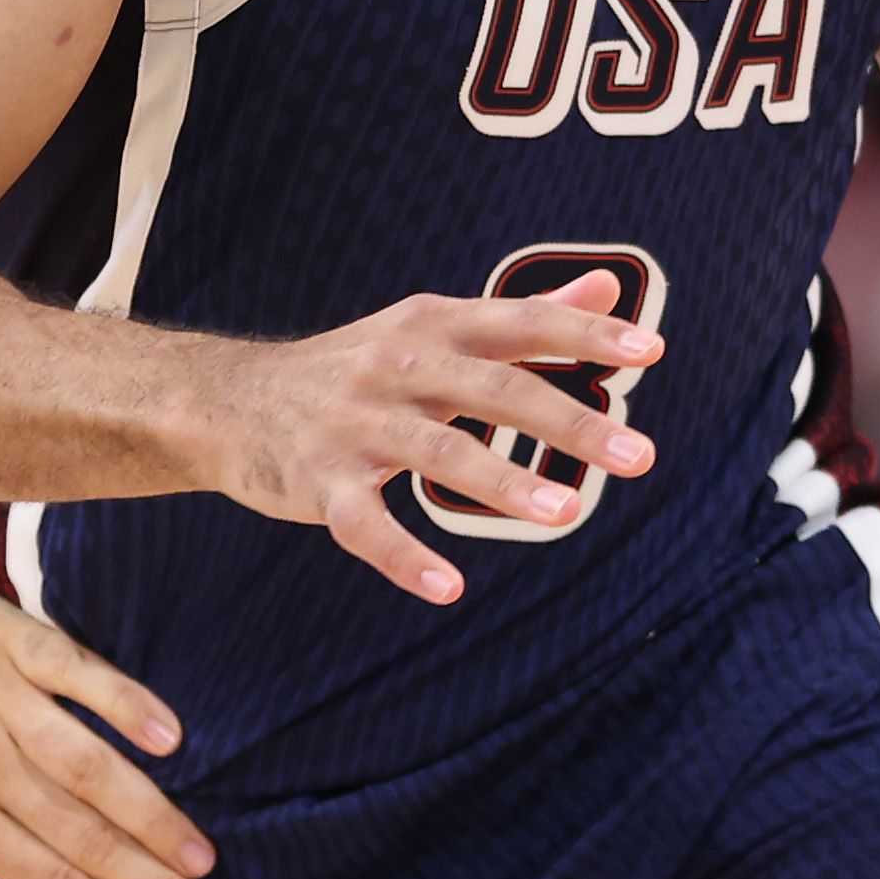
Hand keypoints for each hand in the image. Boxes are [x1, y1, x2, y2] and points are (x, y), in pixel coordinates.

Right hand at [188, 277, 662, 602]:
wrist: (228, 400)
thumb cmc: (356, 367)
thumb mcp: (432, 328)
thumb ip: (522, 316)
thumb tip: (607, 293)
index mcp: (433, 326)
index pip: (519, 322)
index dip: (583, 337)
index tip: (651, 352)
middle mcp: (396, 364)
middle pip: (492, 388)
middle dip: (569, 421)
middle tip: (639, 455)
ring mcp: (355, 423)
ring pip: (436, 451)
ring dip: (502, 483)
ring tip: (565, 514)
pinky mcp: (319, 481)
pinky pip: (365, 523)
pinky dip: (404, 556)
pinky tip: (449, 586)